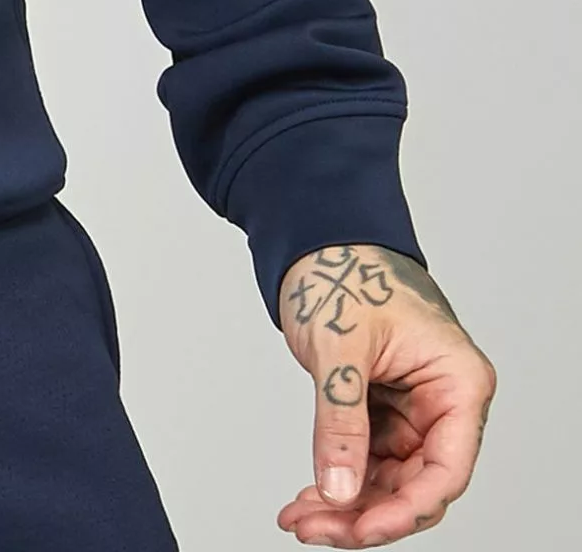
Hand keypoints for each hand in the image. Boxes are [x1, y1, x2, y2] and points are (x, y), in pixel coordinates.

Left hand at [274, 244, 494, 543]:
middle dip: (365, 514)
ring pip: (391, 482)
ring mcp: (415, 409)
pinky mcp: (385, 409)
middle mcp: (444, 402)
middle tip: (312, 528)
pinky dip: (339, 479)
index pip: (445, 469)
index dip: (404, 509)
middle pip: (417, 485)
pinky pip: (370, 460)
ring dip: (346, 504)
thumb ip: (341, 420)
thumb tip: (337, 489)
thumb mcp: (340, 347)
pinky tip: (307, 499)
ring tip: (300, 517)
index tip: (359, 528)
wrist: (319, 236)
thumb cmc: (344, 268)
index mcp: (458, 382)